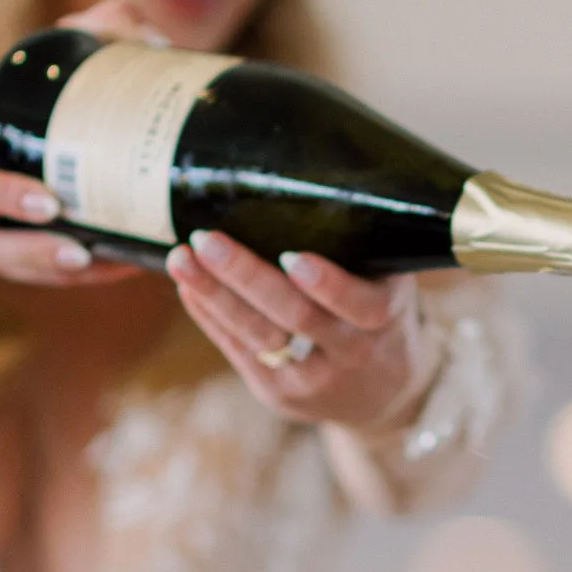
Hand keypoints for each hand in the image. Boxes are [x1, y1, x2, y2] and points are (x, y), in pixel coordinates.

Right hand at [0, 0, 153, 289]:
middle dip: (6, 216)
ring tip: (86, 260)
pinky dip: (61, 272)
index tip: (50, 193)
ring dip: (31, 261)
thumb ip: (109, 28)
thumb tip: (150, 43)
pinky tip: (114, 266)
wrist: (44, 124)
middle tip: (64, 222)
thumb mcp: (77, 48)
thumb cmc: (49, 83)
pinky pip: (16, 269)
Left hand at [167, 231, 438, 432]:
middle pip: (295, 317)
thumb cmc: (380, 314)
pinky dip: (211, 317)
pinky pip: (239, 352)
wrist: (383, 393)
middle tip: (208, 239)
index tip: (293, 255)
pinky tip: (188, 287)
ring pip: (259, 337)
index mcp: (384, 319)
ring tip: (181, 259)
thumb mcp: (390, 282)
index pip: (357, 304)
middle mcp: (350, 353)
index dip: (327, 284)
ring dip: (215, 296)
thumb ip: (358, 248)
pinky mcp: (278, 392)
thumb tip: (297, 178)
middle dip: (246, 277)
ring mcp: (312, 380)